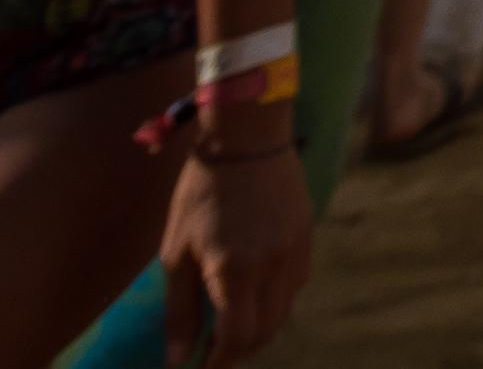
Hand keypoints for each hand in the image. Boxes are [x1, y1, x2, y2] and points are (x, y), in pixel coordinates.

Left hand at [161, 133, 310, 364]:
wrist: (248, 137)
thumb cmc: (200, 193)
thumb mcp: (176, 252)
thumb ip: (180, 309)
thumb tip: (178, 358)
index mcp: (235, 270)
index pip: (237, 337)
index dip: (220, 362)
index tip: (200, 368)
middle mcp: (274, 265)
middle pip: (266, 330)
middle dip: (240, 350)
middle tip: (213, 354)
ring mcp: (296, 250)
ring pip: (285, 309)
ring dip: (259, 328)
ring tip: (231, 327)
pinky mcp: (307, 235)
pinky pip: (295, 283)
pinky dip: (275, 301)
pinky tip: (254, 293)